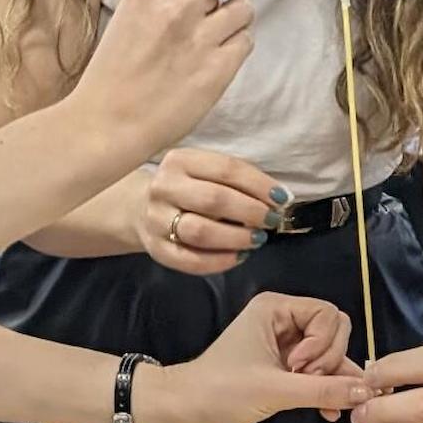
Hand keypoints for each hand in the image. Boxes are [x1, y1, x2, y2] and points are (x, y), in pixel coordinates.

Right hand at [62, 0, 254, 165]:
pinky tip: (222, 56)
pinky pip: (245, 42)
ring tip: (225, 33)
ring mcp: (200, 37)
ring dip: (239, 18)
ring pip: (243, 10)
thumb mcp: (128, 17)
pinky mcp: (218, 68)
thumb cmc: (111, 76)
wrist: (106, 123)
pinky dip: (238, 45)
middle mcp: (177, 6)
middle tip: (230, 5)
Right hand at [136, 147, 284, 272]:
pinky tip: (239, 257)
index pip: (226, 169)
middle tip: (271, 221)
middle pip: (213, 200)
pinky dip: (220, 261)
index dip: (258, 185)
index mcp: (180, 160)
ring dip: (236, 238)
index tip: (281, 199)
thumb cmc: (188, 188)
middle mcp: (164, 187)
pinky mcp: (156, 249)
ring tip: (257, 239)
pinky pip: (190, 260)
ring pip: (200, 232)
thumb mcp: (205, 171)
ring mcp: (156, 219)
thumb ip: (236, 181)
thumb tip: (278, 199)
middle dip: (250, 212)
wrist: (141, 209)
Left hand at [137, 292, 366, 422]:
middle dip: (329, 360)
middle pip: (334, 331)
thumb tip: (366, 391)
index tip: (299, 369)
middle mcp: (283, 321)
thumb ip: (322, 389)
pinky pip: (321, 373)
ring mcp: (285, 345)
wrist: (185, 412)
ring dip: (331, 378)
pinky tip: (329, 413)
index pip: (328, 314)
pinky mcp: (285, 369)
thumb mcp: (273, 390)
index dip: (324, 344)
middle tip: (305, 382)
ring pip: (330, 354)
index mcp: (275, 309)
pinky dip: (327, 389)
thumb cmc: (219, 391)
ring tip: (321, 403)